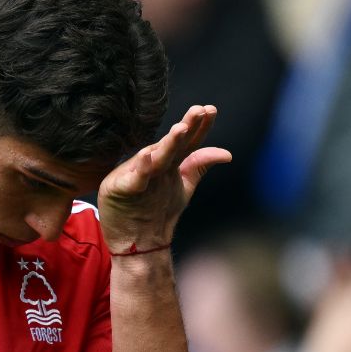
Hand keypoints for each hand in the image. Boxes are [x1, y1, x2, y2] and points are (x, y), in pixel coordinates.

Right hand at [97, 105, 231, 253]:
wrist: (137, 241)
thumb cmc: (158, 211)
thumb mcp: (183, 185)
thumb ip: (199, 165)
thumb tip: (227, 154)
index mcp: (169, 163)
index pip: (187, 142)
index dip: (199, 127)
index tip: (210, 110)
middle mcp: (155, 166)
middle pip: (173, 145)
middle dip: (185, 128)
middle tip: (198, 111)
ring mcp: (139, 176)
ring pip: (156, 158)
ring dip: (168, 144)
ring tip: (180, 129)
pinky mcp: (123, 190)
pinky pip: (136, 179)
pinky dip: (141, 168)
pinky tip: (147, 155)